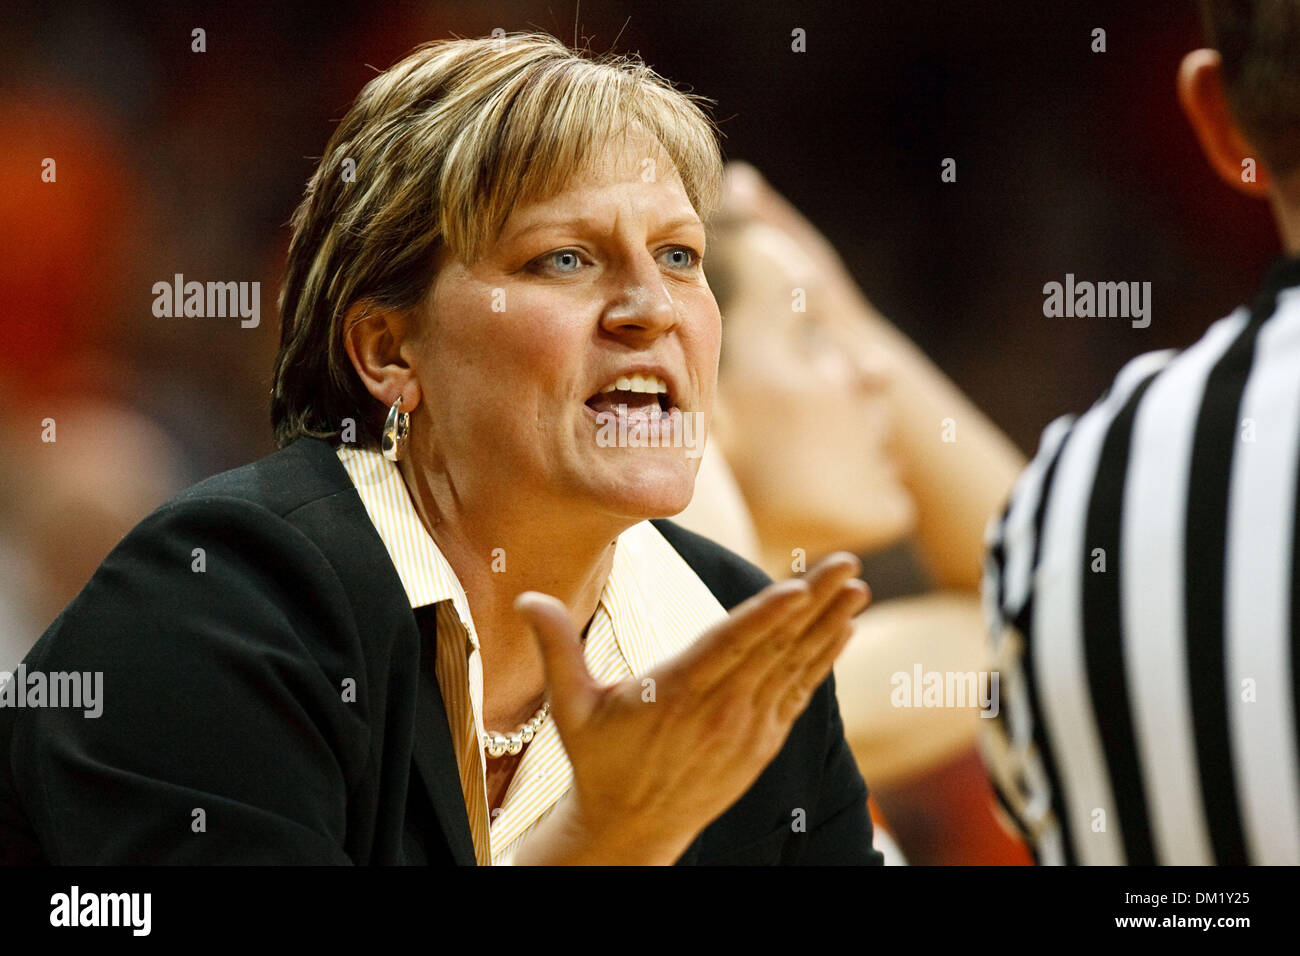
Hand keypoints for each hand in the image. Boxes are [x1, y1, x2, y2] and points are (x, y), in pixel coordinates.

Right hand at [510, 552, 869, 864]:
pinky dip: (823, 660)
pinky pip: (798, 693)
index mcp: (676, 694)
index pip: (729, 646)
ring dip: (829, 624)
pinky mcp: (762, 742)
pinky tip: (843, 629)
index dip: (767, 616)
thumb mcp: (570, 707)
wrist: (631, 829)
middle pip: (775, 647)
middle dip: (815, 602)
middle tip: (848, 561)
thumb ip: (557, 647)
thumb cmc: (599, 760)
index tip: (800, 587)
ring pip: (795, 667)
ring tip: (858, 585)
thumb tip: (527, 597)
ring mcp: (747, 728)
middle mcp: (720, 710)